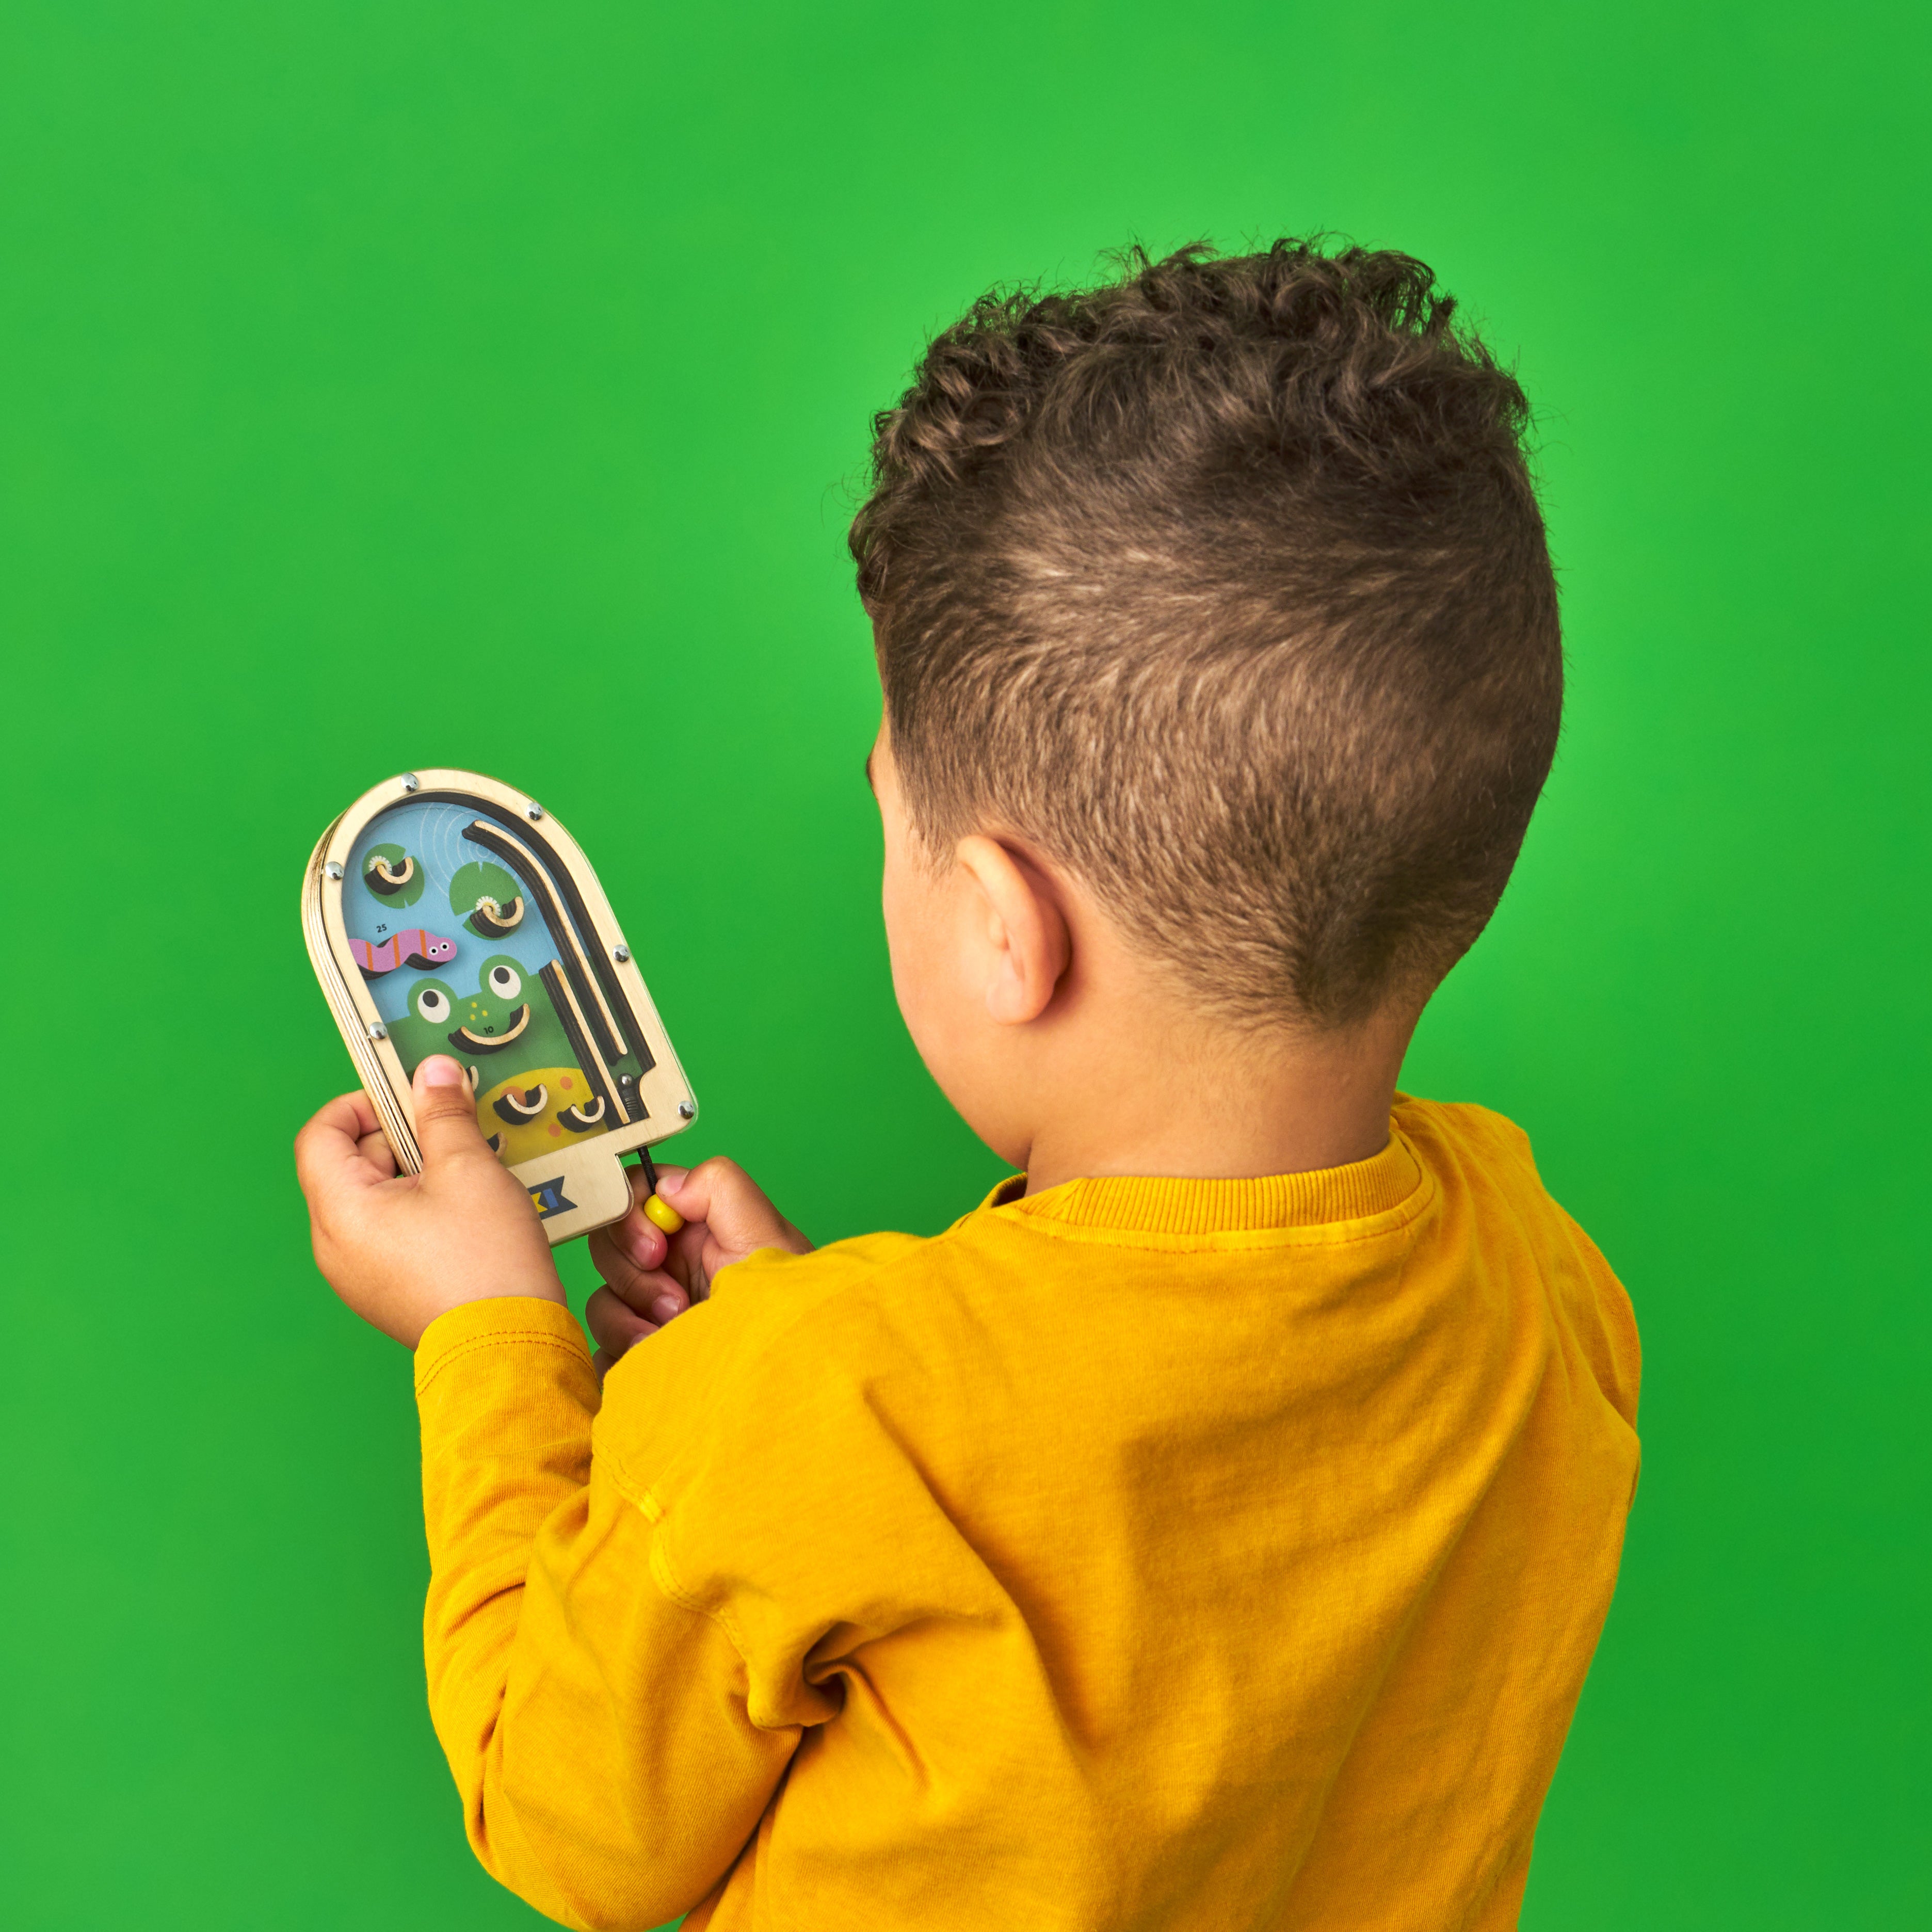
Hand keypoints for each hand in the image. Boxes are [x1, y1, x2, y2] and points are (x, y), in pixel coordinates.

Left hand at [295, 1056, 565, 1346]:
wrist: (507, 1348)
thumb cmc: (483, 1259)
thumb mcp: (467, 1169)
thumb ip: (443, 1114)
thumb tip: (431, 1071)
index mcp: (341, 1211)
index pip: (321, 1135)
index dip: (360, 1104)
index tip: (408, 1096)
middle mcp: (335, 1247)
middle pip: (349, 1167)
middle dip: (399, 1137)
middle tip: (452, 1129)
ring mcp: (358, 1276)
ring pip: (373, 1201)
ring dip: (415, 1173)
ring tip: (468, 1170)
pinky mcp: (385, 1294)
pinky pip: (390, 1235)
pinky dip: (420, 1209)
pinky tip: (467, 1210)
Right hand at [585, 1157, 810, 1371]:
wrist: (784, 1374)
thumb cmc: (787, 1303)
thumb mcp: (763, 1231)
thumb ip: (718, 1187)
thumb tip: (667, 1188)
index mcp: (692, 1228)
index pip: (635, 1200)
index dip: (631, 1219)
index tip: (656, 1250)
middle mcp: (669, 1265)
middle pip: (607, 1248)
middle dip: (633, 1276)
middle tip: (675, 1303)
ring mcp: (651, 1313)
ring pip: (602, 1301)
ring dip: (626, 1319)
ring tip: (670, 1334)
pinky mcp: (641, 1356)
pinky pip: (603, 1351)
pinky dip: (619, 1355)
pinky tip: (652, 1360)